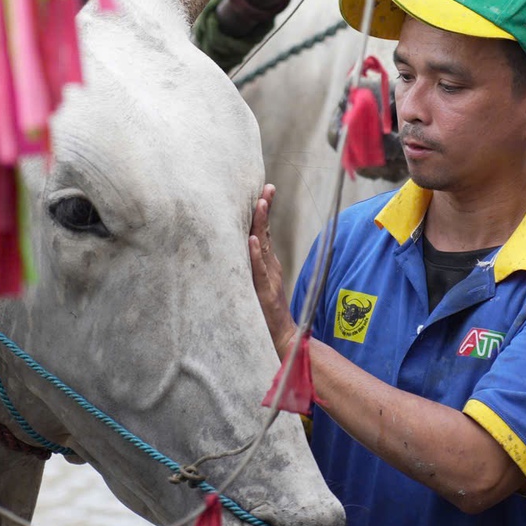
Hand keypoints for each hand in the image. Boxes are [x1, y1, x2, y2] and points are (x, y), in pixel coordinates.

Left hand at [249, 185, 299, 359]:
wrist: (280, 338)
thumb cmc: (266, 312)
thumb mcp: (259, 284)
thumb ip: (254, 267)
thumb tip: (244, 247)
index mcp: (267, 264)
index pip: (265, 233)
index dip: (263, 212)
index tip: (264, 190)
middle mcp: (269, 267)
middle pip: (267, 233)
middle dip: (265, 209)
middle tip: (266, 188)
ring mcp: (268, 279)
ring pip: (264, 248)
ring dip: (261, 225)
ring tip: (259, 204)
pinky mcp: (264, 293)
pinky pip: (259, 272)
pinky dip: (256, 255)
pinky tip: (252, 241)